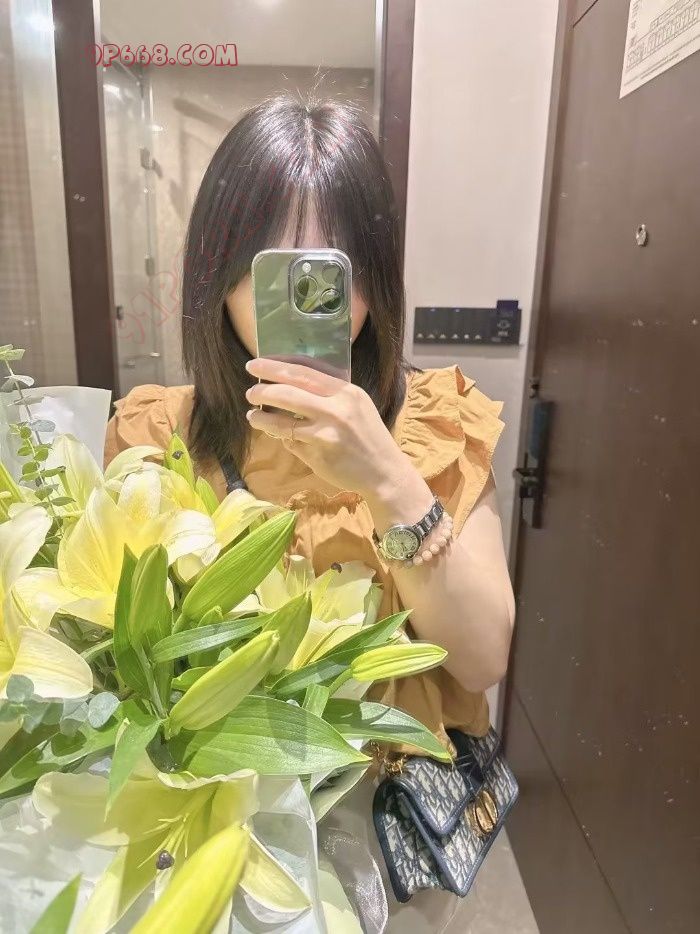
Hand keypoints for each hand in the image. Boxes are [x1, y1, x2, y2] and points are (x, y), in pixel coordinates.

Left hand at [244, 359, 431, 522]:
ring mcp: (326, 434)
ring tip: (253, 416)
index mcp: (345, 392)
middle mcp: (336, 409)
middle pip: (288, 393)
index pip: (303, 373)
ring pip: (282, 422)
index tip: (254, 364)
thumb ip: (328, 394)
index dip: (274, 367)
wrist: (385, 473)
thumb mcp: (356, 406)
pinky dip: (282, 439)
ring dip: (262, 419)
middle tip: (250, 392)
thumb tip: (289, 384)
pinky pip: (291, 443)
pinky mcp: (318, 455)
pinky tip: (278, 436)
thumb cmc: (369, 437)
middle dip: (262, 391)